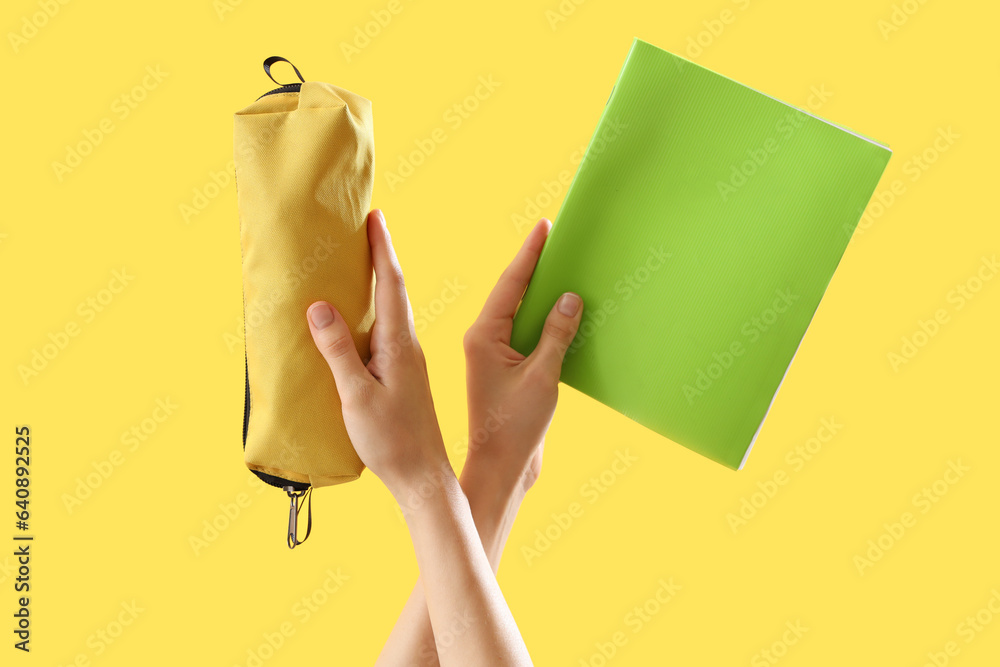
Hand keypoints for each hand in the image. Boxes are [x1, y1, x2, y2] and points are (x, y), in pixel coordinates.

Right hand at [306, 209, 449, 499]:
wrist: (422, 476)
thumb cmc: (392, 441)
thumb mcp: (357, 395)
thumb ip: (338, 350)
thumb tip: (319, 305)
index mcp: (399, 345)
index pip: (391, 285)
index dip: (382, 249)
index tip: (375, 217)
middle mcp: (408, 347)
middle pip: (395, 291)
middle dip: (381, 256)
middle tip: (368, 227)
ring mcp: (408, 362)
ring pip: (393, 312)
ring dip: (381, 282)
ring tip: (363, 262)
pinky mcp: (403, 377)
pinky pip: (388, 333)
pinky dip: (377, 312)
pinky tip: (365, 319)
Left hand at [462, 218, 583, 494]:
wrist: (502, 469)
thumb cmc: (514, 428)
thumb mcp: (542, 377)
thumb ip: (556, 335)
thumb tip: (569, 298)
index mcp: (483, 336)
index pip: (510, 284)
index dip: (529, 254)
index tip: (543, 226)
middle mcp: (484, 340)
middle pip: (512, 293)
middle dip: (534, 267)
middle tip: (554, 238)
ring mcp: (494, 356)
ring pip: (520, 314)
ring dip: (541, 294)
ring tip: (562, 267)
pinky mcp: (507, 372)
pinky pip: (527, 336)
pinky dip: (545, 322)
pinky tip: (564, 314)